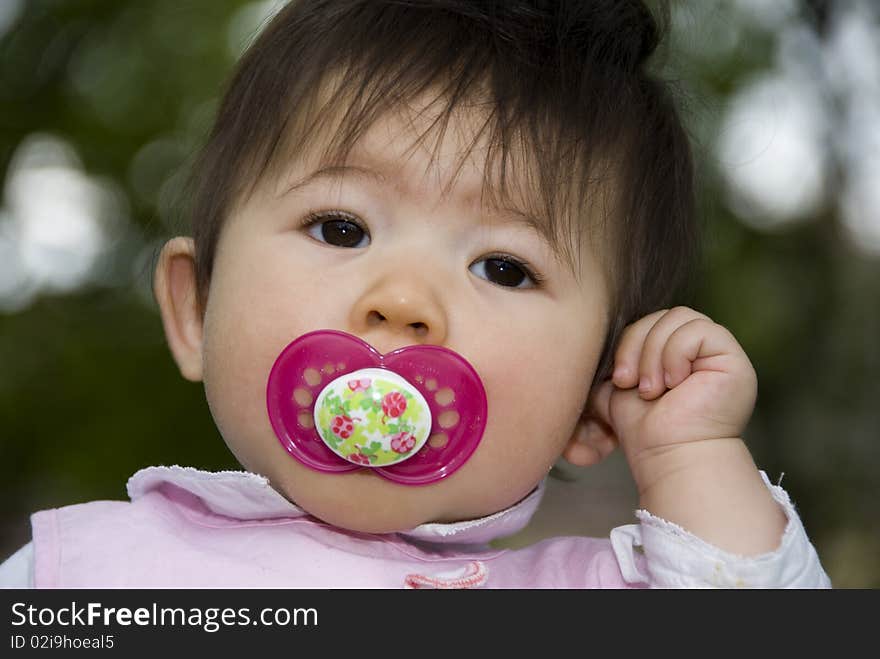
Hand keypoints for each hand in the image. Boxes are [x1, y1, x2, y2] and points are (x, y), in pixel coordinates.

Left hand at [589, 306, 757, 467]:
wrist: (668, 455)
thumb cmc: (646, 430)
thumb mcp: (618, 389)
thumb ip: (613, 363)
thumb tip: (594, 347)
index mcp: (677, 352)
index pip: (651, 320)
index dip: (629, 341)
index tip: (619, 380)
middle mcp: (701, 350)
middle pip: (663, 314)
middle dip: (638, 345)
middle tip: (631, 384)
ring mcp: (719, 352)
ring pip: (679, 317)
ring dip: (655, 354)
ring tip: (652, 390)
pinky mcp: (733, 359)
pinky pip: (698, 330)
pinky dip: (675, 355)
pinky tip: (674, 384)